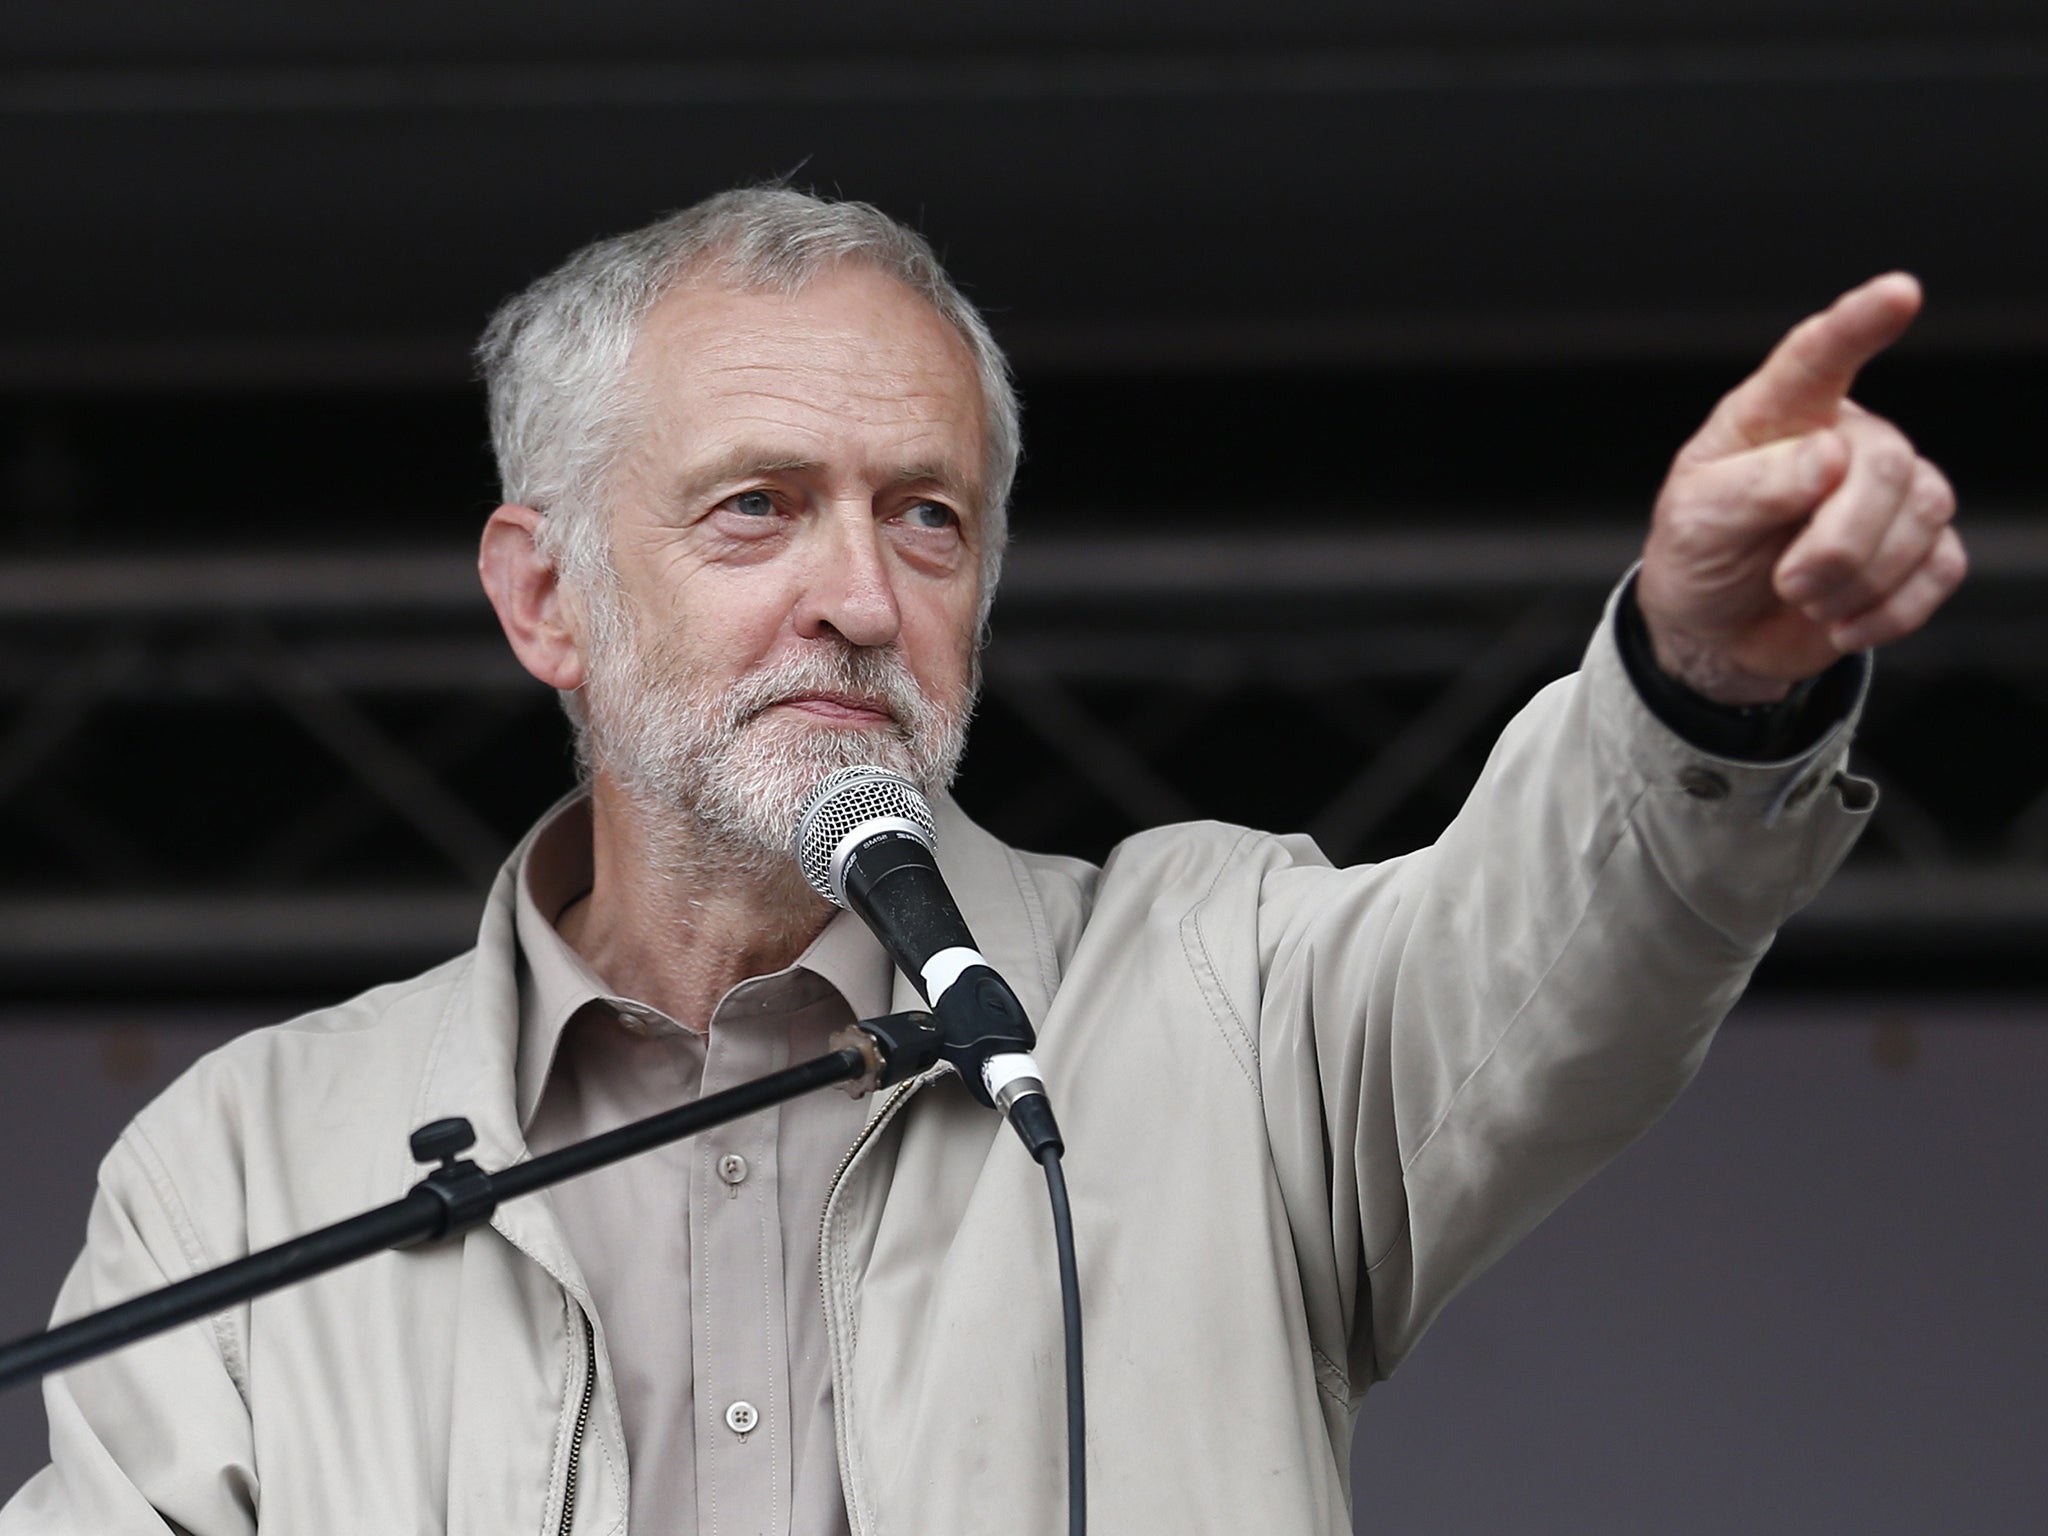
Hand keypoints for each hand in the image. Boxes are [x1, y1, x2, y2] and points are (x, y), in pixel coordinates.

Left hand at [1637, 273, 1965, 703]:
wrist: (1712, 634)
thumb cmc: (1698, 557)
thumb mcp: (1695, 522)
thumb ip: (1753, 488)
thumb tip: (1828, 458)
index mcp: (1776, 416)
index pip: (1818, 358)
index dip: (1858, 323)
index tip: (1899, 292)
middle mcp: (1843, 440)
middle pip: (1886, 464)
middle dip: (1839, 538)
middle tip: (1788, 581)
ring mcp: (1887, 493)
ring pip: (1923, 514)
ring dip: (1858, 578)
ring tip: (1802, 597)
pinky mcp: (1916, 548)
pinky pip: (1941, 566)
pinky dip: (1891, 609)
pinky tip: (1842, 620)